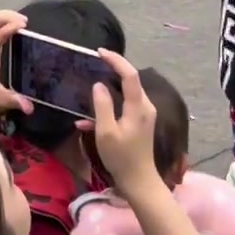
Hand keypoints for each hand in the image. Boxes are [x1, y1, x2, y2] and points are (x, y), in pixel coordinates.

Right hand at [77, 51, 156, 196]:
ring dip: (109, 88)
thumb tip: (98, 84)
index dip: (116, 60)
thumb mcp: (106, 132)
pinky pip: (125, 105)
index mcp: (139, 107)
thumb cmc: (122, 158)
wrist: (139, 182)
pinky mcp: (140, 123)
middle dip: (112, 69)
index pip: (130, 74)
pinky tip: (89, 118)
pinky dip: (110, 106)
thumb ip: (102, 106)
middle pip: (130, 80)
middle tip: (93, 64)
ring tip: (89, 85)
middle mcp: (145, 106)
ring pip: (126, 92)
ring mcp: (144, 115)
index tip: (99, 52)